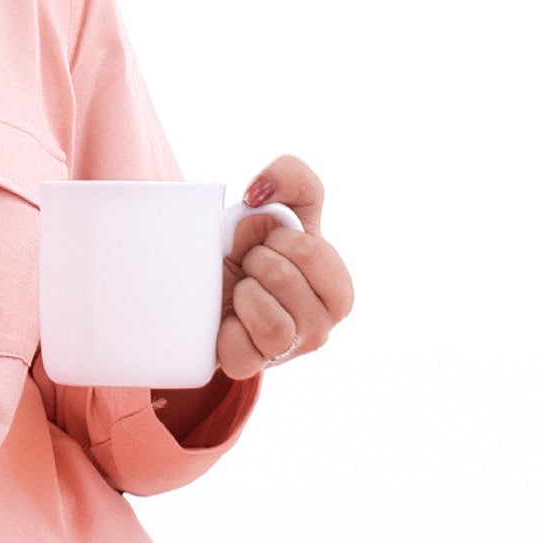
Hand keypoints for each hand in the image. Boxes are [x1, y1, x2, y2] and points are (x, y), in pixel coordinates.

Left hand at [216, 154, 353, 378]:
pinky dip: (227, 327)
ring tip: (239, 288)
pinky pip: (244, 349)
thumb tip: (258, 194)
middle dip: (255, 259)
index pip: (309, 250)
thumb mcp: (276, 203)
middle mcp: (322, 327)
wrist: (203, 279)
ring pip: (270, 321)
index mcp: (338, 290)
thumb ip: (289, 176)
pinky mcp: (250, 367)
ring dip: (244, 291)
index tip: (270, 243)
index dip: (278, 237)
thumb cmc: (251, 244)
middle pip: (283, 278)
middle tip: (248, 266)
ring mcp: (288, 351)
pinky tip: (227, 318)